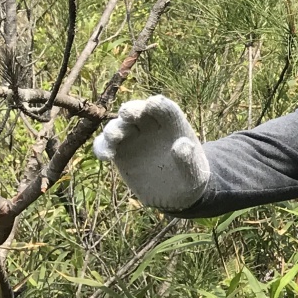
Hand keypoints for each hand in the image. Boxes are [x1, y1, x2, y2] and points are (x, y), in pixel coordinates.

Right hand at [93, 96, 208, 211]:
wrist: (175, 194)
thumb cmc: (190, 179)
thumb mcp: (195, 173)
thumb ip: (190, 159)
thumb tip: (182, 145)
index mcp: (173, 125)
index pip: (166, 109)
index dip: (159, 105)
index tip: (153, 103)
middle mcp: (151, 127)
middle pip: (139, 111)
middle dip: (133, 109)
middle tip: (127, 114)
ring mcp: (133, 137)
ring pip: (119, 126)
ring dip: (114, 129)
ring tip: (114, 137)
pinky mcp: (120, 152)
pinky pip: (106, 145)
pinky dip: (102, 147)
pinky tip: (106, 156)